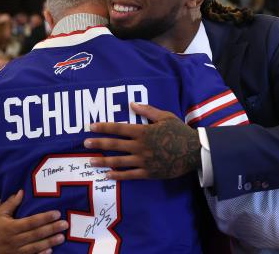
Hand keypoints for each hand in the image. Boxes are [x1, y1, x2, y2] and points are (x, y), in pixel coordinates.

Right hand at [0, 190, 68, 253]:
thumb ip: (10, 203)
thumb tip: (21, 191)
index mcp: (11, 227)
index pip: (31, 222)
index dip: (44, 218)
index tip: (57, 213)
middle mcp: (15, 239)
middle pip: (36, 234)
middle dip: (51, 229)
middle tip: (65, 224)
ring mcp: (16, 251)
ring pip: (35, 247)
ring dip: (49, 242)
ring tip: (62, 237)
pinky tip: (51, 251)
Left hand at [86, 103, 200, 179]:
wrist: (194, 152)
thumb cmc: (180, 132)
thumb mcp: (166, 117)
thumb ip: (148, 110)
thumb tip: (132, 104)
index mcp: (143, 131)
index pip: (118, 128)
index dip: (104, 127)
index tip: (91, 126)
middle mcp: (140, 146)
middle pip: (114, 145)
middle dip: (98, 144)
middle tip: (85, 143)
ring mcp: (143, 161)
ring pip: (118, 161)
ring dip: (102, 161)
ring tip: (90, 161)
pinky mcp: (148, 172)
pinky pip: (129, 175)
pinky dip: (117, 175)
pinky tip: (107, 175)